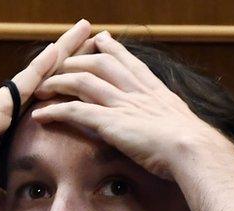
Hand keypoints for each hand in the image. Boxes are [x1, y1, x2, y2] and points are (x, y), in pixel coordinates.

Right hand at [0, 19, 92, 210]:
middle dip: (72, 56)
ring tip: (90, 27)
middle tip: (99, 35)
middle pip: (47, 76)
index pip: (41, 99)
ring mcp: (0, 103)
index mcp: (2, 123)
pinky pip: (25, 83)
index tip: (87, 71)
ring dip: (66, 49)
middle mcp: (3, 106)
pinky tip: (61, 48)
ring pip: (42, 71)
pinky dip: (43, 66)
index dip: (63, 83)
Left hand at [30, 31, 226, 181]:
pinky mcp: (109, 121)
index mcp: (153, 89)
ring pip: (81, 82)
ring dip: (57, 83)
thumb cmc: (194, 145)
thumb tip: (175, 127)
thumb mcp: (183, 125)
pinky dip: (55, 111)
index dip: (111, 48)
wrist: (194, 150)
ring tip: (39, 88)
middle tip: (57, 64)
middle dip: (75, 61)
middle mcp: (135, 90)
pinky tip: (40, 116)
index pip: (128, 60)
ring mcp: (121, 103)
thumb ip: (170, 119)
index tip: (100, 38)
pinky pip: (74, 110)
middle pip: (98, 63)